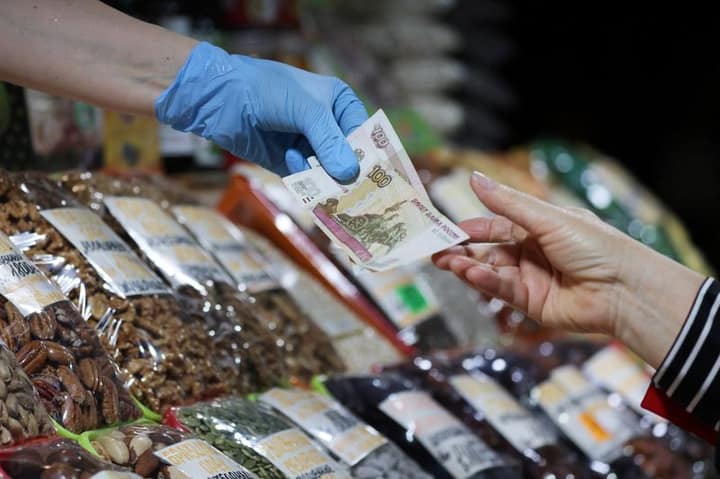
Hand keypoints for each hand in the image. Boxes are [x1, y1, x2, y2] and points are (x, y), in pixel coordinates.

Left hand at [155, 42, 366, 180]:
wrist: (221, 98)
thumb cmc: (267, 91)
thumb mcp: (306, 111)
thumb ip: (329, 142)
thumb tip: (351, 175)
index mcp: (339, 104)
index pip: (364, 135)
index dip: (370, 157)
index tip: (377, 180)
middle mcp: (327, 127)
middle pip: (349, 159)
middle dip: (350, 176)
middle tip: (357, 196)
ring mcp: (308, 147)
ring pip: (328, 174)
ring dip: (326, 182)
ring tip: (328, 190)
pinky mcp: (289, 164)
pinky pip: (306, 181)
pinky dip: (306, 184)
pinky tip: (300, 177)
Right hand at [433, 172, 703, 366]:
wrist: (624, 290)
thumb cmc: (595, 246)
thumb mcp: (547, 218)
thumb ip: (506, 203)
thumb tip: (473, 177)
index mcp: (539, 228)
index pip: (496, 226)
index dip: (471, 228)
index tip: (446, 229)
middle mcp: (532, 253)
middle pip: (488, 251)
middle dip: (461, 251)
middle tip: (435, 251)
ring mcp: (531, 279)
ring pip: (490, 271)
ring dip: (468, 267)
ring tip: (446, 262)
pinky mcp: (531, 303)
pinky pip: (501, 290)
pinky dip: (485, 282)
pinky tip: (472, 274)